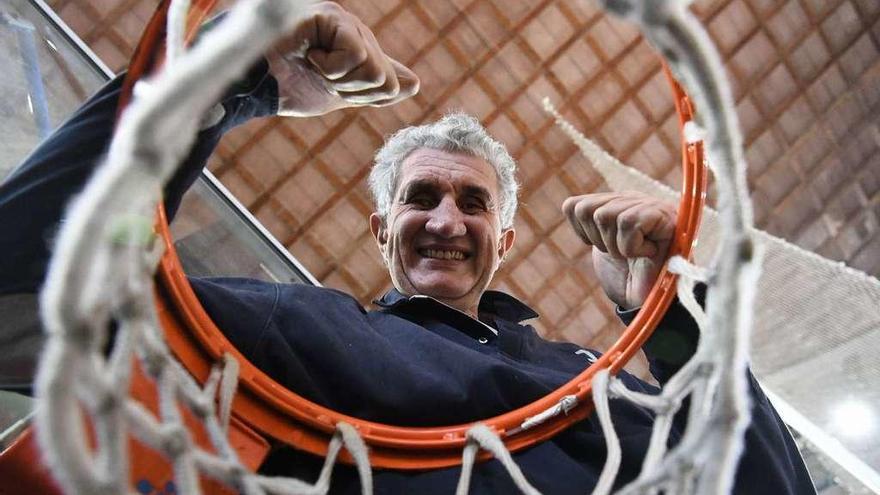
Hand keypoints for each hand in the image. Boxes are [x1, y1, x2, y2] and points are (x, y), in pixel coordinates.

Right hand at [265, 2, 418, 116]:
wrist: (253, 85)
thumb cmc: (287, 85)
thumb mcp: (338, 92)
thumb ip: (374, 87)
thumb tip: (415, 84)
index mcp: (356, 45)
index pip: (388, 81)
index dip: (363, 97)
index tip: (332, 89)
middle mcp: (353, 29)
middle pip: (385, 80)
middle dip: (350, 92)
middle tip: (320, 77)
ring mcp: (342, 20)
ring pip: (373, 70)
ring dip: (339, 79)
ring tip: (313, 64)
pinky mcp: (330, 15)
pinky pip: (355, 55)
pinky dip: (329, 67)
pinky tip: (308, 54)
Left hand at [562, 192, 675, 309]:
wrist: (650, 302)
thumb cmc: (628, 278)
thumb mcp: (602, 245)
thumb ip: (589, 221)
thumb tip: (571, 206)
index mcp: (616, 203)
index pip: (573, 206)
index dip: (583, 234)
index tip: (605, 248)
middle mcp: (632, 199)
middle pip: (586, 210)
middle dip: (600, 242)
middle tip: (623, 254)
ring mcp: (649, 205)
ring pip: (604, 215)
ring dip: (616, 246)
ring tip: (637, 254)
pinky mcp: (663, 215)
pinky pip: (627, 223)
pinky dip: (631, 247)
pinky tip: (649, 253)